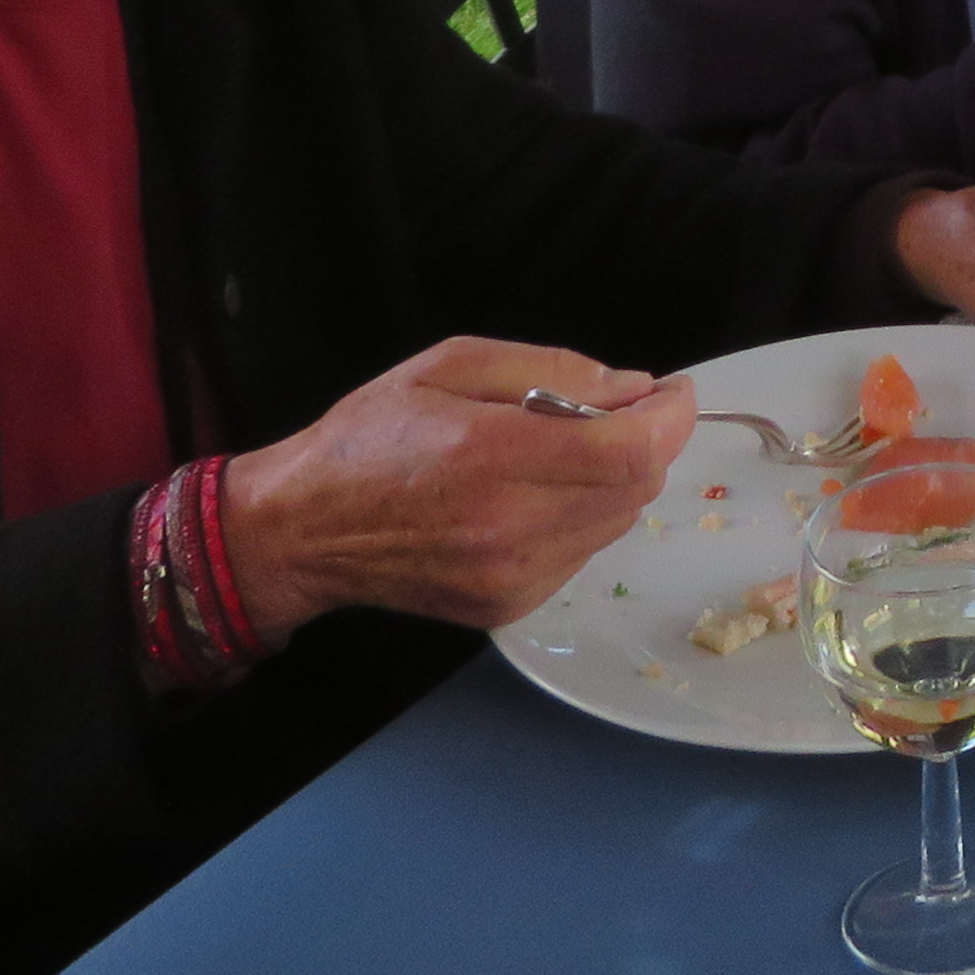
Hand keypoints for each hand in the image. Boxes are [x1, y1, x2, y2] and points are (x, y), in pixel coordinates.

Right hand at [222, 339, 689, 636]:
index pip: (628, 451)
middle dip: (645, 441)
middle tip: (614, 411)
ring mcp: (511, 578)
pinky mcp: (508, 609)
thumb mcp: (449, 364)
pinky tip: (532, 496)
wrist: (304, 530)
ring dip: (614, 480)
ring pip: (616, 522)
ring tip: (560, 452)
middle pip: (636, 487)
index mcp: (491, 456)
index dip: (669, 417)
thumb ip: (549, 369)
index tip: (669, 389)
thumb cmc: (371, 434)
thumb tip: (632, 387)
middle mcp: (509, 528)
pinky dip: (580, 517)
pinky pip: (582, 554)